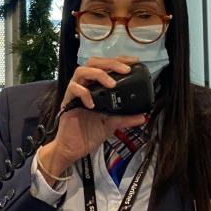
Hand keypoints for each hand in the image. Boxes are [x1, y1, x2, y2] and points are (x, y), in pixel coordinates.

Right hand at [36, 56, 146, 184]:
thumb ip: (125, 118)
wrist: (73, 149)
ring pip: (81, 71)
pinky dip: (84, 93)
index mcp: (95, 88)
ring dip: (99, 74)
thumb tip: (143, 116)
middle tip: (125, 70)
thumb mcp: (112, 125)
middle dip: (110, 62)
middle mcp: (85, 87)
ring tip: (112, 84)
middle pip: (93, 63)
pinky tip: (93, 104)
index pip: (106, 66)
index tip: (134, 62)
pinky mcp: (67, 102)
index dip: (119, 60)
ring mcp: (75, 93)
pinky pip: (73, 89)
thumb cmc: (88, 134)